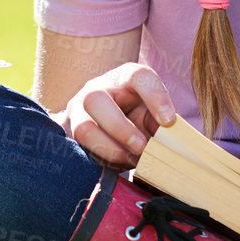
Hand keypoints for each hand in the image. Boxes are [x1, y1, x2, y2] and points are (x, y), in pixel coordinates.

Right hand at [52, 62, 177, 169]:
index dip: (155, 97)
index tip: (169, 121)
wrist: (104, 120)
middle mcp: (97, 89)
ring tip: (131, 159)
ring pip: (83, 128)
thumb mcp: (150, 113)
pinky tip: (119, 163)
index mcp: (125, 78)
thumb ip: (158, 124)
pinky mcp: (70, 133)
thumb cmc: (135, 113)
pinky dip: (103, 160)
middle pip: (95, 99)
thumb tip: (166, 140)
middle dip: (120, 128)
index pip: (138, 77)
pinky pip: (81, 150)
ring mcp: (79, 110)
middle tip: (141, 146)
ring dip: (110, 149)